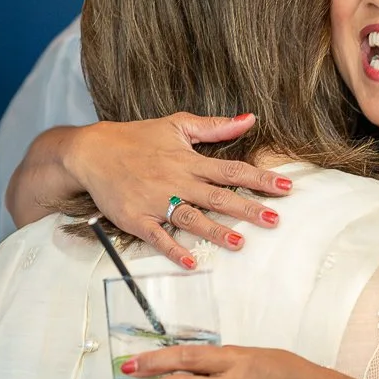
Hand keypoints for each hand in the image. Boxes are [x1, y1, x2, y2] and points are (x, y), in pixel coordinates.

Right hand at [63, 114, 291, 265]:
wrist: (92, 152)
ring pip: (191, 218)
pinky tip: (190, 260)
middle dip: (248, 208)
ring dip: (215, 230)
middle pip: (218, 196)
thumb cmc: (137, 137)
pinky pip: (157, 236)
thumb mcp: (176, 124)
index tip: (286, 188)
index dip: (260, 179)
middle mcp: (176, 181)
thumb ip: (215, 126)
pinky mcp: (136, 219)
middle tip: (275, 219)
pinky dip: (173, 249)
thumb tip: (250, 118)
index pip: (232, 170)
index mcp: (189, 160)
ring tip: (240, 242)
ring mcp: (156, 201)